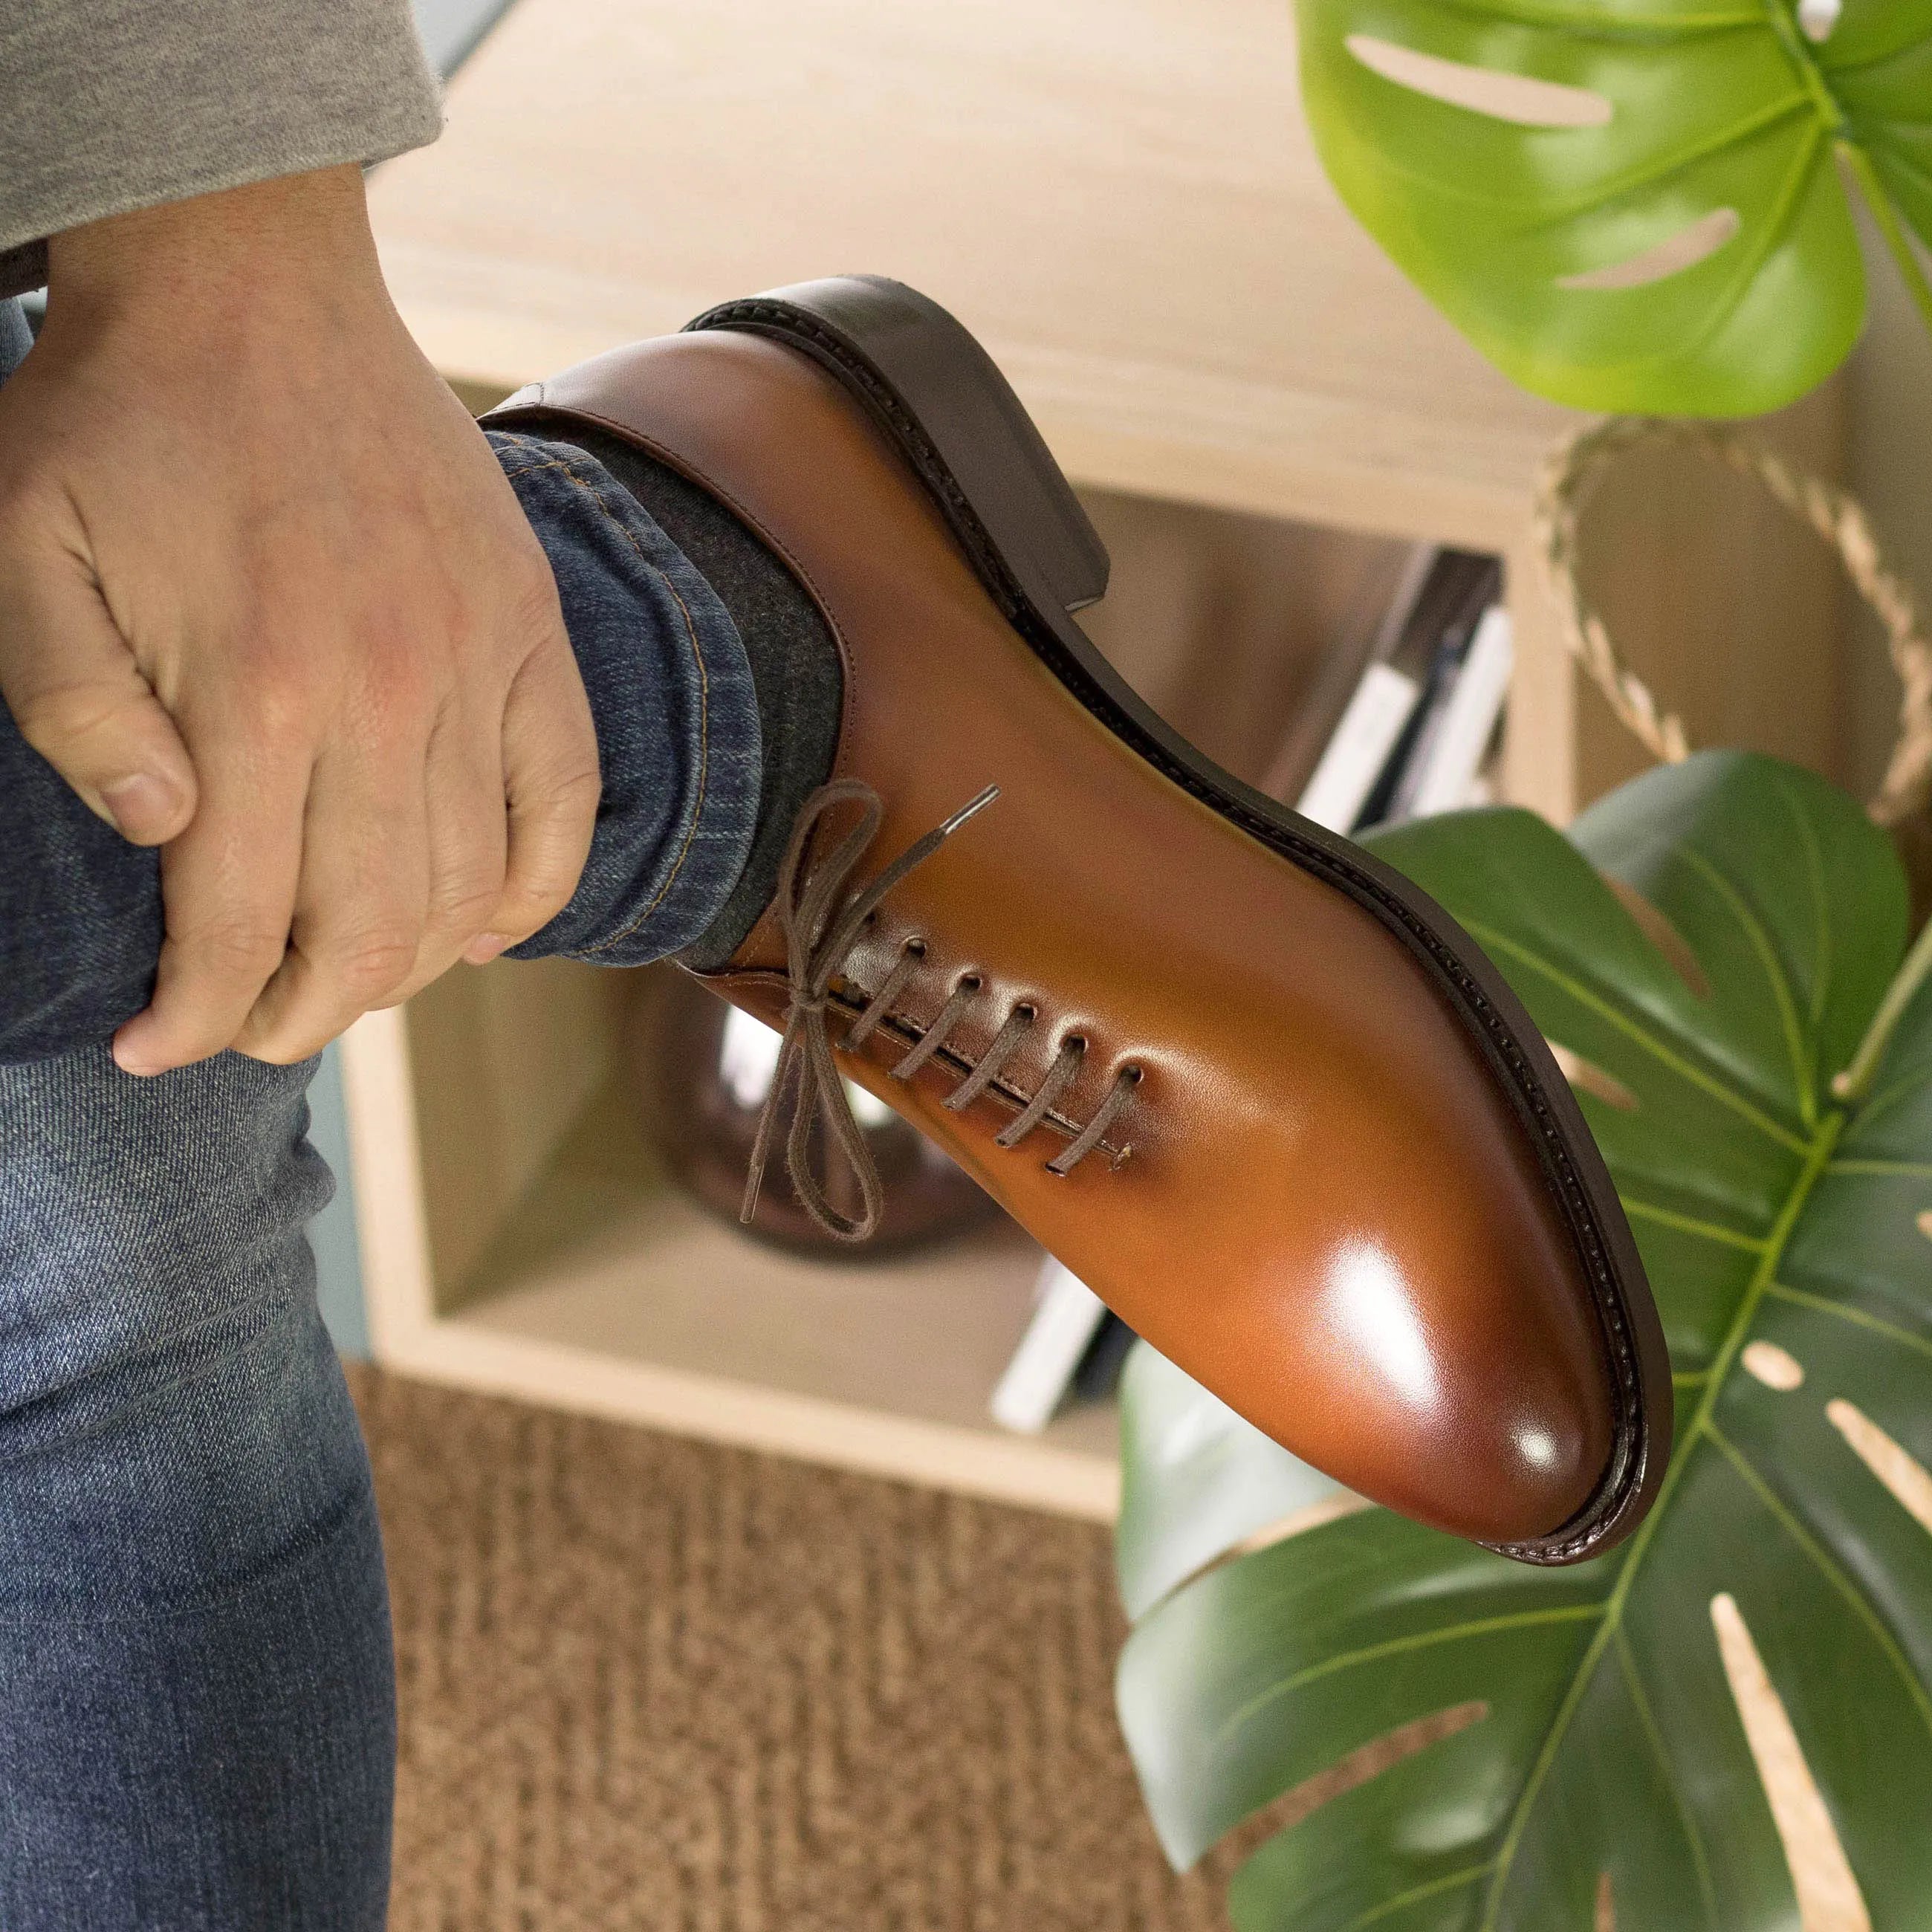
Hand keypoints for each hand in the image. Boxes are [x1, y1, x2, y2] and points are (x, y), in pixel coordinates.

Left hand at [0, 166, 598, 1072]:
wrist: (253, 282)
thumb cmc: (118, 420)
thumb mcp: (20, 550)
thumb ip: (70, 710)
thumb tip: (162, 837)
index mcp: (251, 690)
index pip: (235, 923)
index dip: (195, 1015)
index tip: (158, 1049)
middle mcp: (386, 697)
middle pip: (369, 934)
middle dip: (302, 1017)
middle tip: (252, 1032)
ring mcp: (477, 666)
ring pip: (470, 892)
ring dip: (408, 971)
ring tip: (345, 979)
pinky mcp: (530, 634)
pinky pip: (564, 804)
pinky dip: (534, 891)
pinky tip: (484, 930)